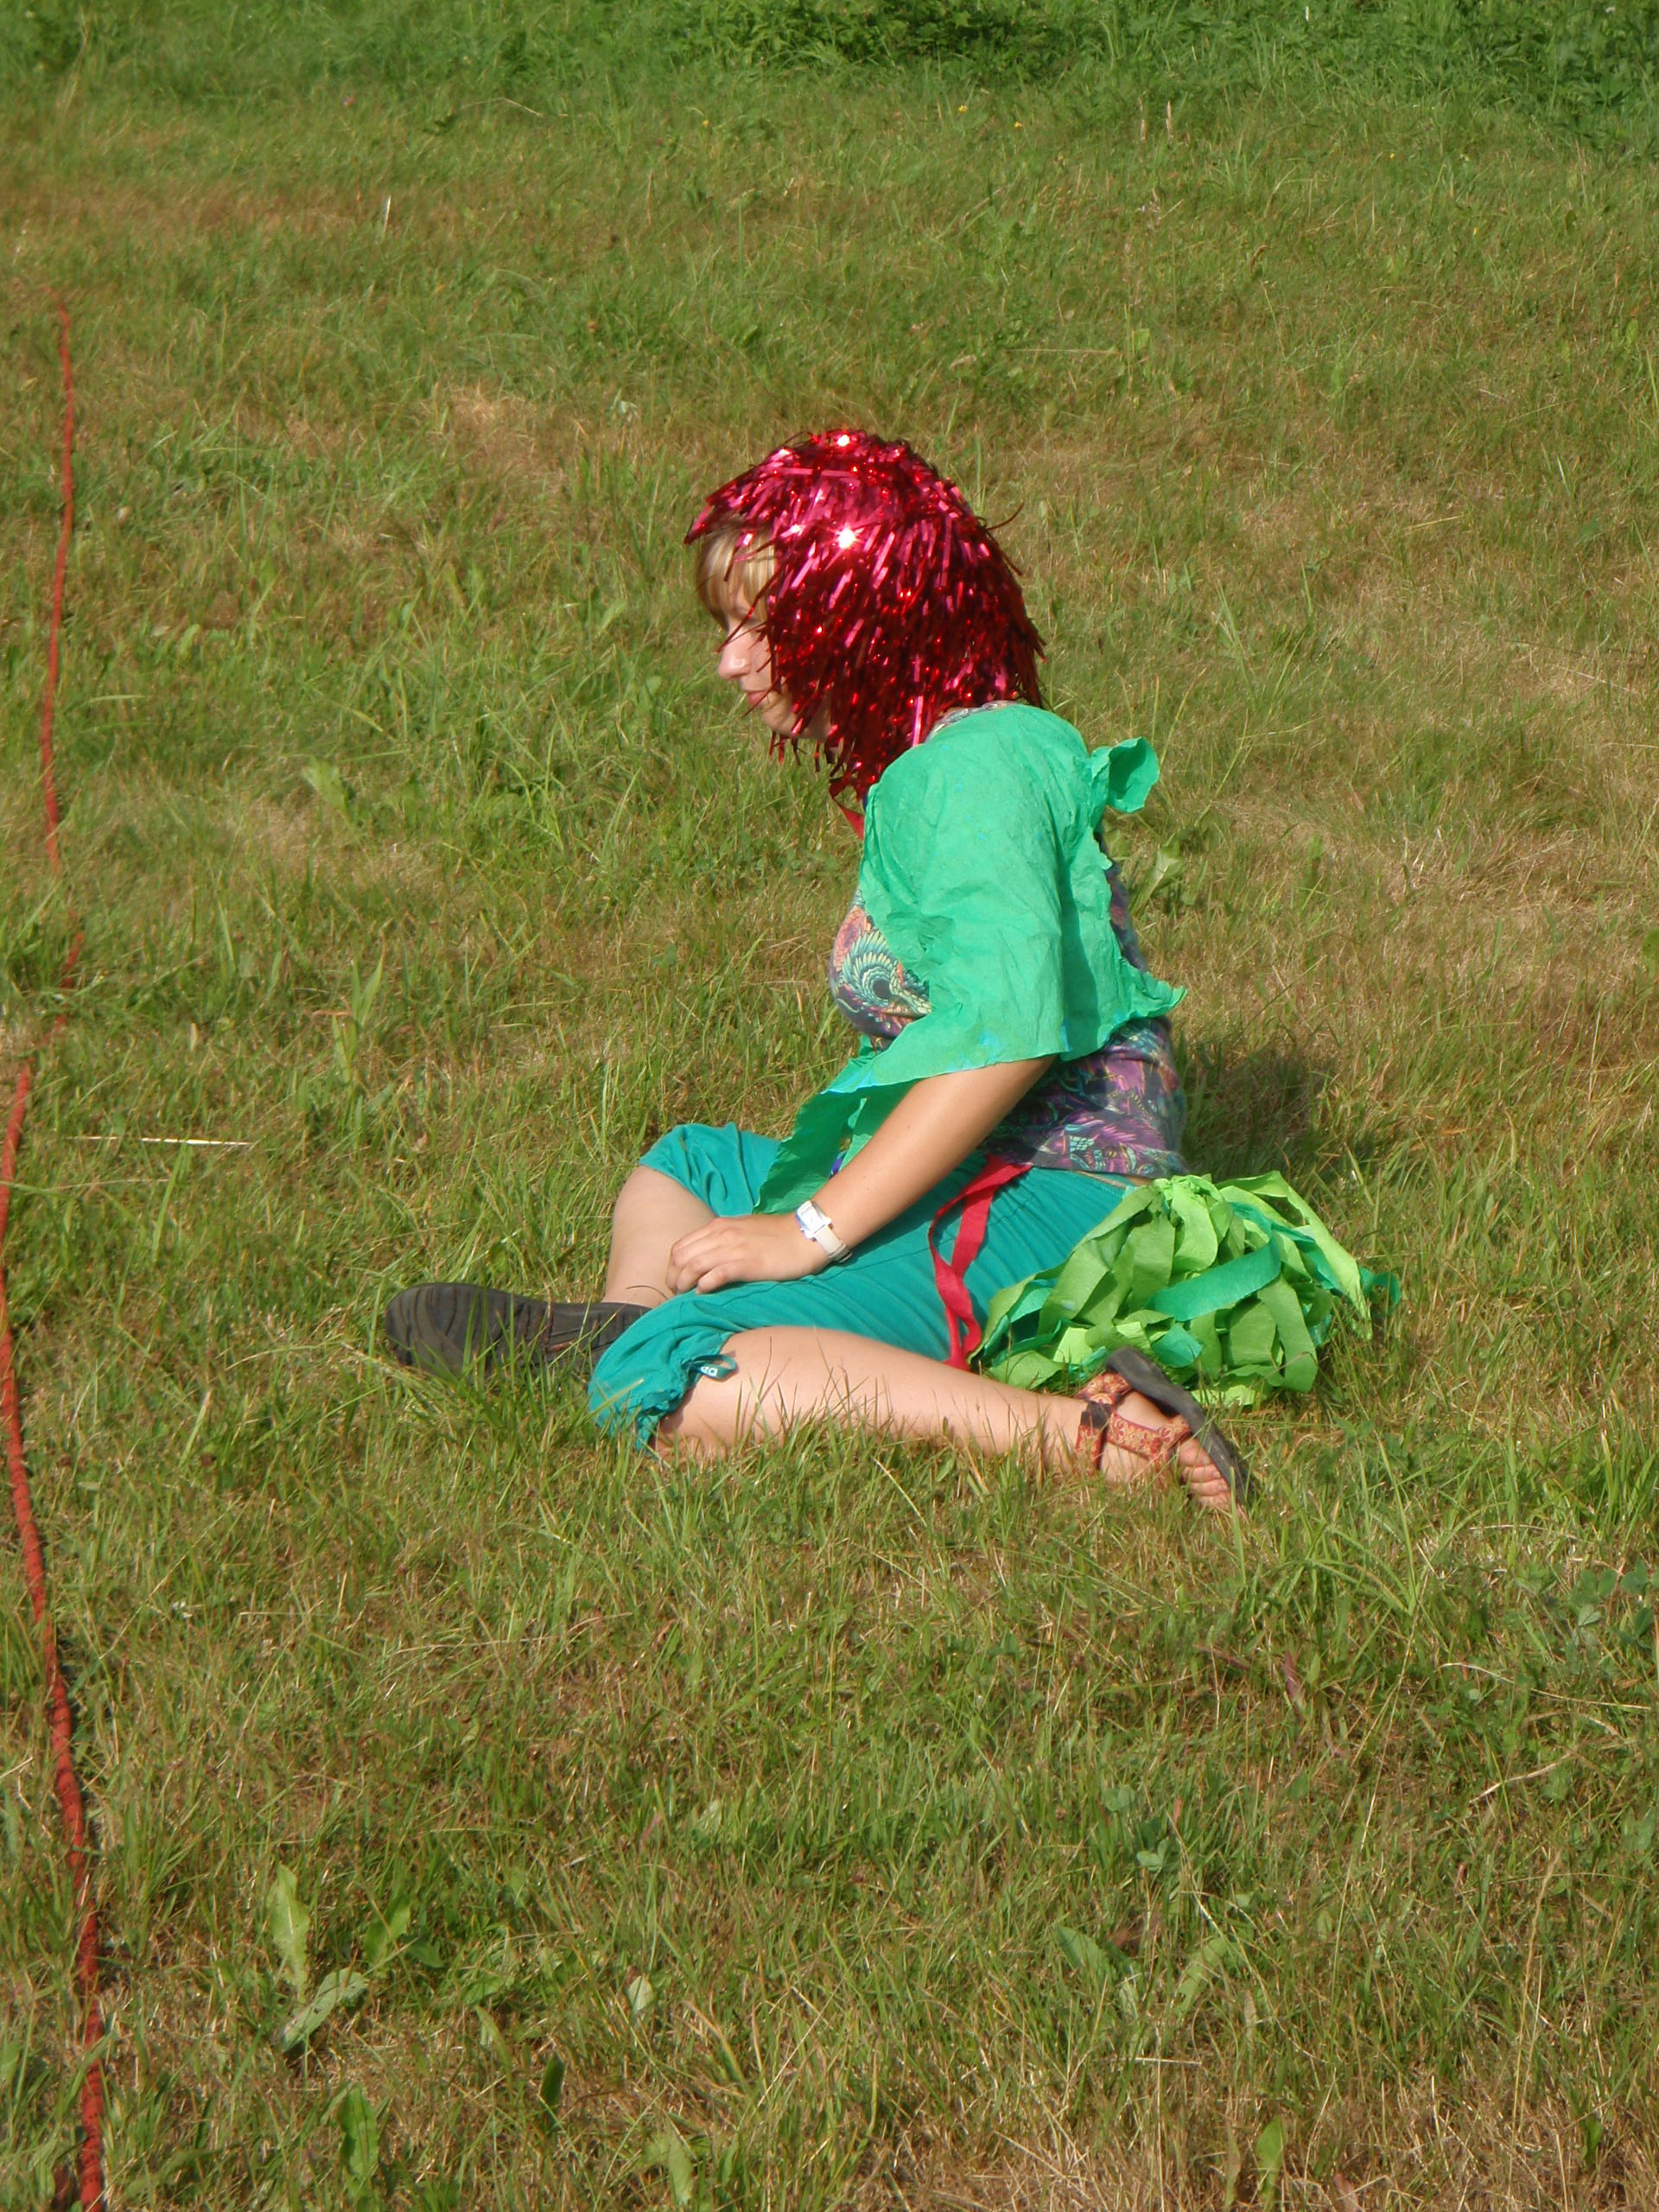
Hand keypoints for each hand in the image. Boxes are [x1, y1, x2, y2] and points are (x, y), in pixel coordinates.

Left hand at [666, 1210, 831, 1295]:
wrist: (804, 1235)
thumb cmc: (776, 1235)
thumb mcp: (742, 1230)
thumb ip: (722, 1240)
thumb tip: (706, 1258)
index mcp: (718, 1226)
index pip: (681, 1246)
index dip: (672, 1265)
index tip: (675, 1280)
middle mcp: (721, 1234)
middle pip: (681, 1256)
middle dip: (673, 1276)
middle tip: (676, 1292)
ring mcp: (732, 1249)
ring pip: (693, 1266)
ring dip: (683, 1283)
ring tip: (684, 1295)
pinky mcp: (746, 1264)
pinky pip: (715, 1275)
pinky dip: (704, 1285)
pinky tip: (703, 1293)